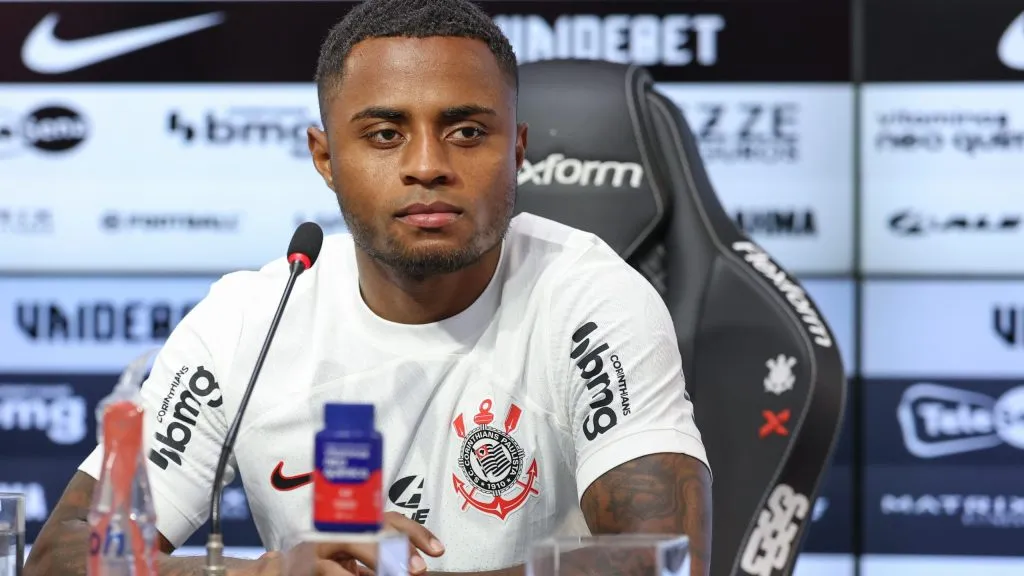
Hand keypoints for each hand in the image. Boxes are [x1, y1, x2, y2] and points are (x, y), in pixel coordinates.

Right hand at [237, 512, 445, 575]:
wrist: (276, 571)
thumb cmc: (322, 564)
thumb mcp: (353, 558)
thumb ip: (376, 557)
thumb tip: (413, 567)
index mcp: (353, 523)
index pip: (389, 520)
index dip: (416, 532)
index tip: (438, 550)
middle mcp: (338, 527)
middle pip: (373, 528)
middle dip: (398, 547)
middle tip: (418, 568)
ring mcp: (320, 545)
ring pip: (354, 547)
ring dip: (378, 563)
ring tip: (396, 575)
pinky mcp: (305, 565)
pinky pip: (331, 570)